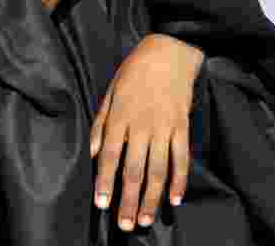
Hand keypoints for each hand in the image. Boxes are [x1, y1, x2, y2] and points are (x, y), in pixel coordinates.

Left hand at [89, 34, 204, 231]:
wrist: (170, 50)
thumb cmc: (135, 71)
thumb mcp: (110, 92)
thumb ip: (100, 124)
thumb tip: (92, 155)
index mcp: (120, 117)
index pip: (110, 156)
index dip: (105, 182)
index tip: (102, 205)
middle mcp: (142, 125)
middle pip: (134, 169)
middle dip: (128, 200)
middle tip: (124, 225)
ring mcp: (164, 127)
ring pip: (158, 169)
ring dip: (152, 198)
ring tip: (144, 219)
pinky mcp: (182, 126)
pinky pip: (182, 158)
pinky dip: (180, 180)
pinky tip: (175, 200)